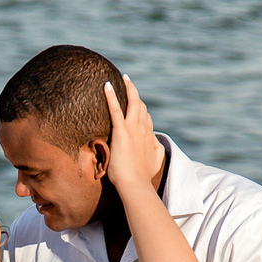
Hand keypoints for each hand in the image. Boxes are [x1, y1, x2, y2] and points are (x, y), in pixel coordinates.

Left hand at [103, 76, 160, 196]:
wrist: (135, 184)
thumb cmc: (142, 177)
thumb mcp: (155, 162)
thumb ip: (155, 149)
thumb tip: (155, 143)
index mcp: (149, 136)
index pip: (146, 117)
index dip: (142, 111)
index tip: (136, 106)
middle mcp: (143, 129)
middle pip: (141, 106)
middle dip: (136, 94)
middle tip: (128, 83)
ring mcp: (133, 129)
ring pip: (133, 102)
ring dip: (129, 88)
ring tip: (123, 78)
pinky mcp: (121, 131)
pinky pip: (116, 109)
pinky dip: (111, 96)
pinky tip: (106, 85)